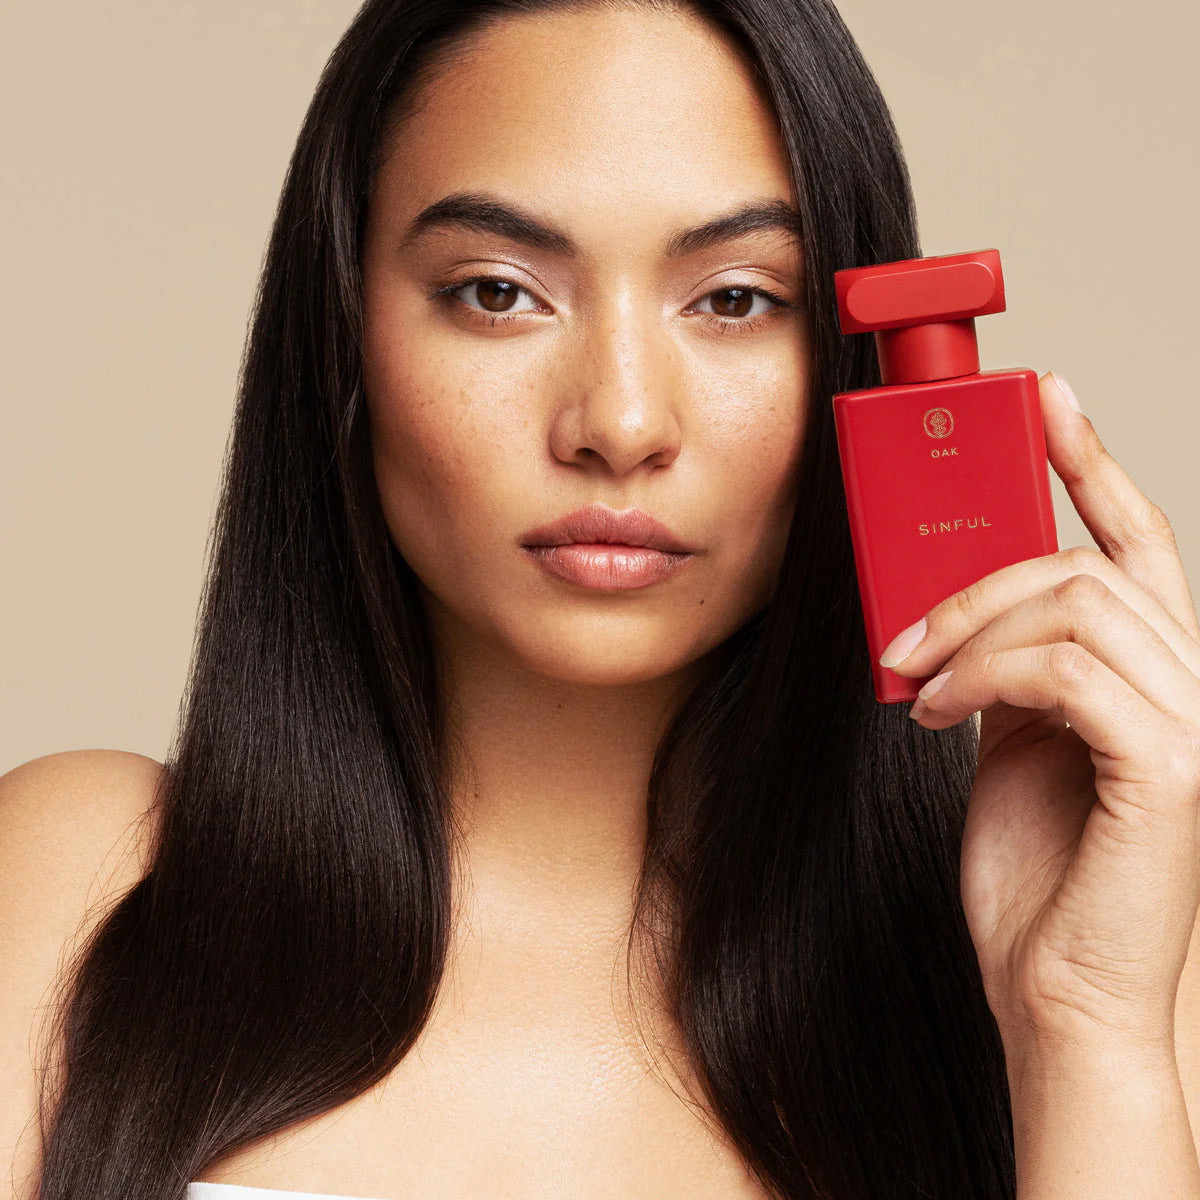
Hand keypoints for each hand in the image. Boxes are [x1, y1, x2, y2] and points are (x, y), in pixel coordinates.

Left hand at [881, 372, 1199, 1051]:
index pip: (1137, 543)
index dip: (1094, 460)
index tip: (1046, 396)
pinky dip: (984, 674)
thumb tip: (970, 611)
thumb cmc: (1040, 879)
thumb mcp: (1012, 745)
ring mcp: (1195, 726)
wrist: (1060, 997)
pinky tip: (937, 710)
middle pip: (1087, 563)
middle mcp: (1193, 688)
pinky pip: (1069, 667)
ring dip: (969, 631)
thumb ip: (1013, 672)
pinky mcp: (1174, 768)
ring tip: (916, 683)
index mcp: (1155, 677)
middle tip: (905, 635)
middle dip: (978, 580)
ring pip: (1073, 603)